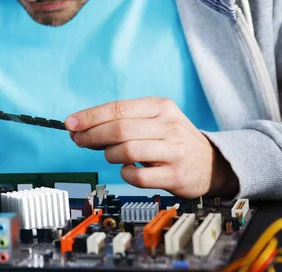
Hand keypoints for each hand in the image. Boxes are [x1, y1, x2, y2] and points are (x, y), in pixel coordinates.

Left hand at [65, 97, 238, 197]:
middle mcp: (169, 125)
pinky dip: (125, 173)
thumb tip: (79, 129)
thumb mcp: (153, 121)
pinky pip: (139, 176)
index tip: (70, 123)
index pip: (118, 108)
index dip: (90, 116)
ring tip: (110, 155)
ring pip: (128, 151)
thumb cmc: (171, 139)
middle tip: (78, 141)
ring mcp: (174, 150)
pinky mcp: (176, 174)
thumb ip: (120, 122)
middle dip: (92, 136)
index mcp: (160, 106)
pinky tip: (127, 169)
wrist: (211, 163)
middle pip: (120, 129)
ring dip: (109, 154)